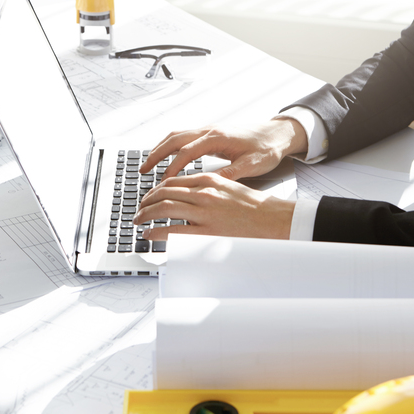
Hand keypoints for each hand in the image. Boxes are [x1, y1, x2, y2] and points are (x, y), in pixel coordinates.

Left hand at [133, 173, 295, 240]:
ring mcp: (205, 212)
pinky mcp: (207, 231)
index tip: (150, 196)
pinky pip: (172, 230)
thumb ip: (210, 188)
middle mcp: (204, 193)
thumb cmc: (256, 207)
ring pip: (164, 208)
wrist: (275, 220)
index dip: (156, 189)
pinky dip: (156, 231)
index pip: (173, 181)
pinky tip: (149, 233)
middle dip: (146, 201)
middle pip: (164, 193)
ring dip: (146, 214)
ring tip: (138, 220)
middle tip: (139, 209)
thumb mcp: (231, 187)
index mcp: (210, 180)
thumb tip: (191, 196)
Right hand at [139, 119, 307, 180]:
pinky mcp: (210, 133)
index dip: (172, 168)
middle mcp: (210, 130)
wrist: (278, 133)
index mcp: (218, 138)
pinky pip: (184, 137)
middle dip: (156, 155)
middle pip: (174, 140)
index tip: (162, 183)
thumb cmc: (267, 148)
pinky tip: (166, 157)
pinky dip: (170, 146)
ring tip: (147, 165)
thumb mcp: (252, 165)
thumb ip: (230, 174)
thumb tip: (210, 184)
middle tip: (142, 171)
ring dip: (160, 149)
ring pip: (176, 136)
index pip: (187, 153)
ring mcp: (209, 130)